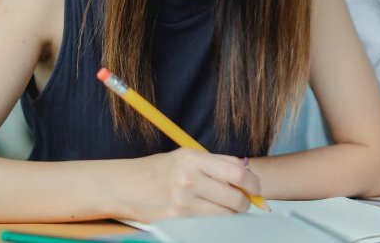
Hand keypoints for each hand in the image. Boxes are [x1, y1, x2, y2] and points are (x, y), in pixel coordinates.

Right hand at [113, 148, 261, 221]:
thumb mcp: (186, 156)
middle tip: (244, 202)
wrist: (124, 186)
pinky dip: (215, 221)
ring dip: (231, 214)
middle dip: (246, 202)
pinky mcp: (177, 220)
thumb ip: (216, 163)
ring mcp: (182, 202)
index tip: (255, 187)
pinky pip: (208, 224)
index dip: (252, 182)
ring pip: (225, 215)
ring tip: (225, 207)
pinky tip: (210, 214)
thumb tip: (246, 173)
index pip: (237, 172)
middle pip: (235, 198)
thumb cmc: (158, 170)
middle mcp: (189, 179)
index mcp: (193, 159)